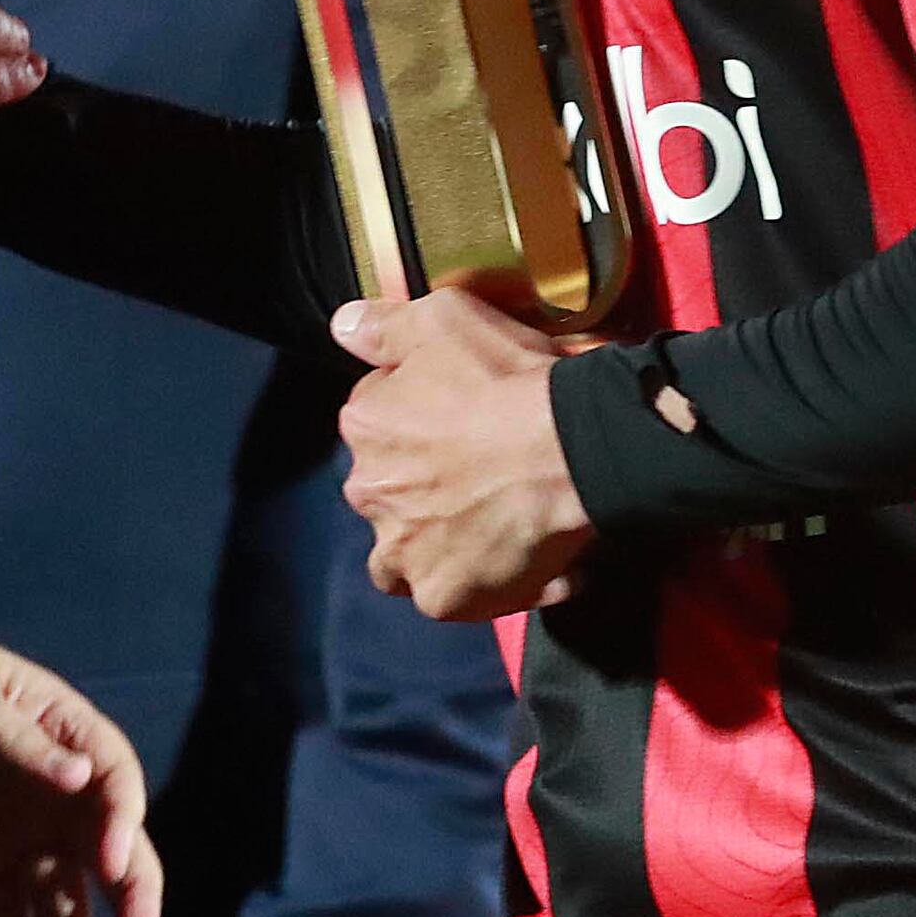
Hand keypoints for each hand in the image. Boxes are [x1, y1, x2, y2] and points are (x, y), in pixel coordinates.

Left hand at [0, 632, 164, 916]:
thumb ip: (15, 738)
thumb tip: (80, 776)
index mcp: (63, 739)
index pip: (113, 783)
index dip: (121, 824)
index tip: (110, 863)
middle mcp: (53, 799)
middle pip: (107, 851)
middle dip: (129, 895)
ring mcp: (16, 841)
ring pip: (58, 897)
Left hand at [335, 293, 593, 620]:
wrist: (572, 448)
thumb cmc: (510, 379)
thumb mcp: (445, 319)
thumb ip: (385, 327)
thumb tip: (343, 327)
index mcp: (364, 426)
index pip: (377, 421)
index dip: (421, 419)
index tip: (462, 418)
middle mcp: (369, 494)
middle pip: (388, 491)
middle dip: (421, 487)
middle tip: (481, 475)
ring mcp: (404, 553)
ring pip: (404, 555)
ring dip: (434, 544)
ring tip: (487, 529)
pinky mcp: (445, 597)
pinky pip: (453, 596)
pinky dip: (483, 583)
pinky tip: (523, 562)